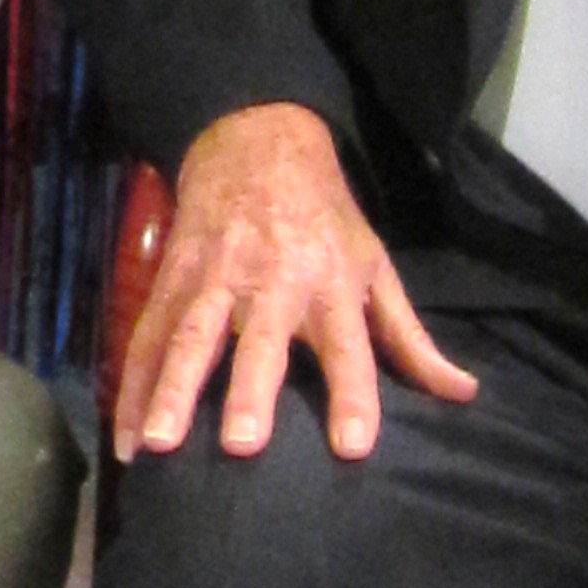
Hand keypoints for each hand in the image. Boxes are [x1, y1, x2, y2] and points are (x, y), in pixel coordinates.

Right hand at [111, 101, 476, 463]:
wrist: (254, 139)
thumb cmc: (324, 215)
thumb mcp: (374, 263)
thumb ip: (409, 336)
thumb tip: (462, 393)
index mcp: (330, 283)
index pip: (348, 348)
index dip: (352, 395)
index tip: (352, 447)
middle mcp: (272, 281)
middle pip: (259, 342)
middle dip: (249, 391)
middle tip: (241, 445)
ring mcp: (215, 276)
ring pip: (189, 337)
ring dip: (171, 389)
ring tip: (155, 444)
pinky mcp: (173, 274)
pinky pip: (148, 334)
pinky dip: (132, 384)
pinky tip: (125, 436)